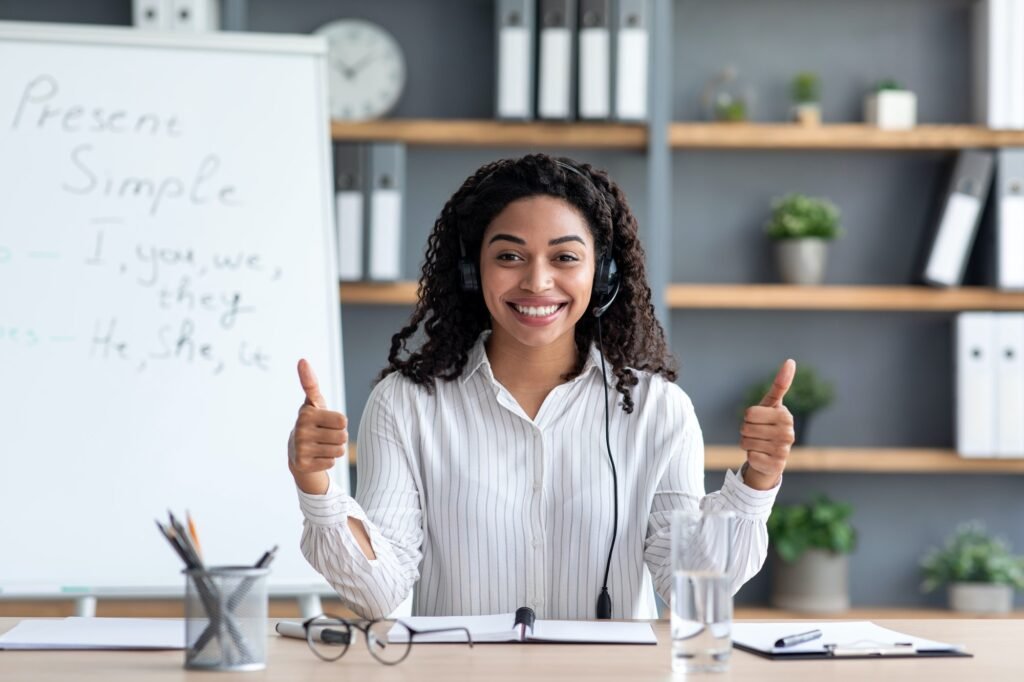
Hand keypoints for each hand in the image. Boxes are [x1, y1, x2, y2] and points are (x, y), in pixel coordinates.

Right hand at [288, 359, 348, 493]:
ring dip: (334, 449)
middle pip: (343, 436)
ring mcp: (301, 449)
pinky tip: (317, 456)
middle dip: (339, 437)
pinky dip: (328, 460)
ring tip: (321, 445)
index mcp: (306, 413)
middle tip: (324, 435)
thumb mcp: (313, 402)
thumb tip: (302, 360)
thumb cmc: (312, 422)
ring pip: (339, 451)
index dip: (339, 422)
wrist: (296, 452)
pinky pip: (332, 463)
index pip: (343, 420)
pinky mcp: (303, 464)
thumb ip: (310, 382)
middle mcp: (301, 430)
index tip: (325, 421)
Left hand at [739, 359, 795, 489]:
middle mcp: (788, 433)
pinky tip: (762, 456)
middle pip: (745, 428)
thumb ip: (780, 384)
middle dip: (746, 430)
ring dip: (747, 443)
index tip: (759, 419)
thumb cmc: (769, 424)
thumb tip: (791, 361)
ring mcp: (783, 450)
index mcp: (785, 415)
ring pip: (745, 442)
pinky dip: (751, 456)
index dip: (748, 416)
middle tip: (758, 433)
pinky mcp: (776, 465)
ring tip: (759, 444)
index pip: (749, 413)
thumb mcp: (771, 404)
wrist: (772, 455)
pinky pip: (750, 457)